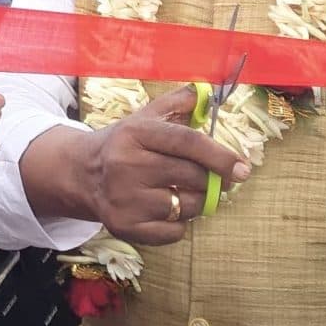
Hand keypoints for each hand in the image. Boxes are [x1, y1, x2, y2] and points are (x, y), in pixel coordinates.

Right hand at [84, 87, 249, 244]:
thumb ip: (178, 102)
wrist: (82, 174)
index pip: (187, 142)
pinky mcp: (125, 226)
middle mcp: (126, 165)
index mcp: (135, 133)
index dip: (220, 155)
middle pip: (192, 176)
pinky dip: (180, 223)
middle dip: (213, 180)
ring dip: (196, 201)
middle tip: (216, 179)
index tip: (243, 168)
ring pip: (187, 206)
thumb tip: (207, 93)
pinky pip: (175, 231)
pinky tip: (166, 209)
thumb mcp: (145, 117)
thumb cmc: (124, 144)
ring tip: (183, 191)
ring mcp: (124, 198)